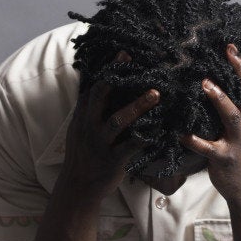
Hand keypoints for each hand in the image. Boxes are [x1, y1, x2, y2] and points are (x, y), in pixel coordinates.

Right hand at [60, 51, 159, 201]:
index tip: (124, 53)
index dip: (108, 69)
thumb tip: (99, 85)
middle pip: (100, 96)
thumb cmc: (83, 155)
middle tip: (133, 61)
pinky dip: (147, 136)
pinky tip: (162, 129)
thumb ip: (89, 109)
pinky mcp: (113, 160)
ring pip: (118, 120)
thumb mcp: (79, 129)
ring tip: (156, 94)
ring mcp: (100, 143)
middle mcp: (89, 126)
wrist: (78, 187)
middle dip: (116, 77)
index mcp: (82, 116)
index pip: (93, 87)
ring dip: (138, 105)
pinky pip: (132, 146)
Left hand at [180, 44, 240, 206]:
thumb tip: (229, 83)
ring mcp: (238, 142)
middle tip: (225, 53)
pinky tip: (179, 132)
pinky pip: (207, 147)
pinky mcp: (224, 158)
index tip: (231, 45)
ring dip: (219, 99)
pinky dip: (192, 139)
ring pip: (230, 117)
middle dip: (239, 72)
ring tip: (206, 85)